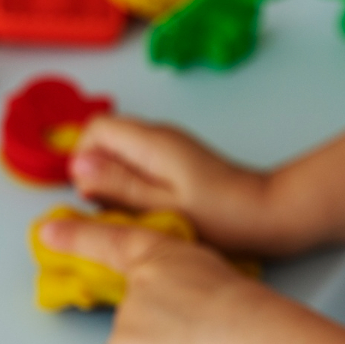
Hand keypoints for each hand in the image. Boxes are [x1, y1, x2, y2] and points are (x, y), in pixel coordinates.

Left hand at [40, 216, 273, 343]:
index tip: (47, 233)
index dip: (78, 237)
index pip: (114, 241)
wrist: (246, 333)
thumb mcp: (213, 274)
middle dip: (149, 326)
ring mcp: (126, 316)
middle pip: (128, 310)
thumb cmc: (247, 308)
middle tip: (188, 333)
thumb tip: (182, 306)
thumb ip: (183, 280)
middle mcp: (137, 280)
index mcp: (164, 253)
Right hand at [69, 115, 311, 254]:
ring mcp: (168, 147)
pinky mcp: (177, 161)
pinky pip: (140, 165)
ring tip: (138, 213)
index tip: (93, 195)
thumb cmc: (219, 215)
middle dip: (98, 174)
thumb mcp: (160, 206)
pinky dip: (135, 187)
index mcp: (151, 141)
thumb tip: (78, 166)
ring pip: (121, 155)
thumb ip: (117, 185)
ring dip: (117, 183)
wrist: (266, 213)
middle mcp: (158, 135)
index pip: (95, 128)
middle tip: (117, 209)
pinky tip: (152, 211)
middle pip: (105, 141)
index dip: (83, 159)